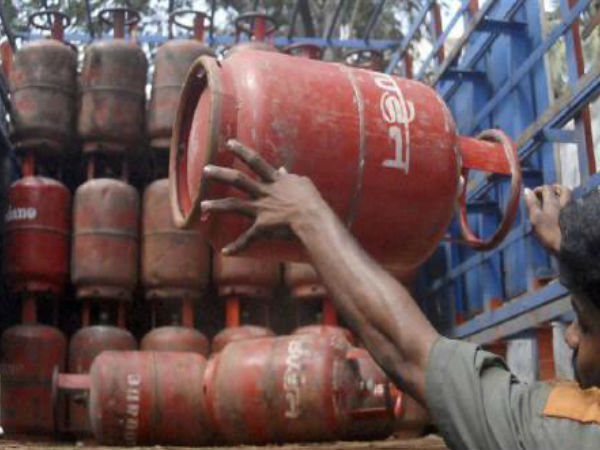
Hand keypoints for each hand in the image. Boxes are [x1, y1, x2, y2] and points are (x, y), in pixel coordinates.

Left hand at [200, 139, 329, 254]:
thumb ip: (289, 177)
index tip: (229, 143)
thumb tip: (282, 169)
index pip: (256, 161)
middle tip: (205, 170)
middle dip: (220, 174)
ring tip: (203, 205)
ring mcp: (261, 209)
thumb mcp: (302, 183)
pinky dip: (237, 246)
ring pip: (234, 205)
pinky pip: (247, 238)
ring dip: (217, 206)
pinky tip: (225, 252)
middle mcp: (264, 193)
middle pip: (238, 180)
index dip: (242, 151)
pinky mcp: (263, 227)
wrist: (313, 218)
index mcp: (275, 181)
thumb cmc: (312, 200)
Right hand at [524, 184, 571, 253]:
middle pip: (561, 189)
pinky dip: (563, 204)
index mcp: (553, 201)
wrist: (568, 244)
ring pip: (567, 197)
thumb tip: (527, 190)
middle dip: (553, 189)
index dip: (538, 189)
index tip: (532, 196)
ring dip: (559, 196)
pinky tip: (558, 211)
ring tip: (551, 202)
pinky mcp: (575, 217)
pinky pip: (570, 205)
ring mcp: (571, 209)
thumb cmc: (549, 231)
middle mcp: (564, 201)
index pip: (546, 188)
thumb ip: (532, 203)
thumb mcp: (536, 217)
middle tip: (545, 194)